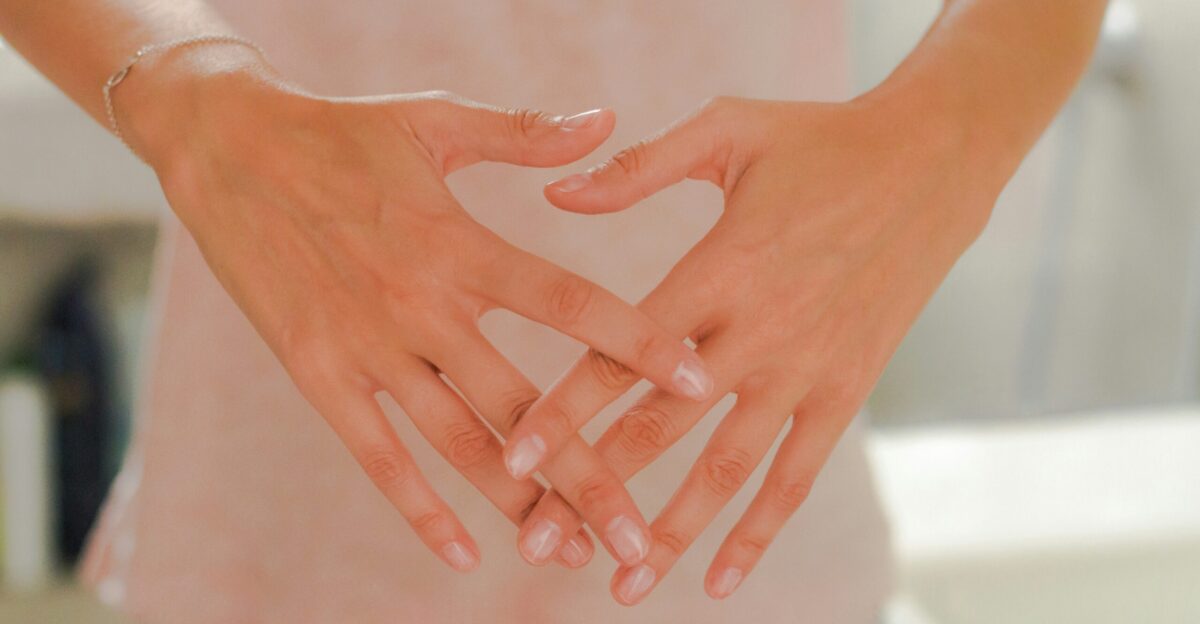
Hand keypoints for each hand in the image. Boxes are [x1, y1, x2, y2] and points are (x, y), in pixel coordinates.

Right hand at [121, 49, 713, 571]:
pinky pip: (376, 455)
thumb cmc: (341, 133)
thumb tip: (609, 118)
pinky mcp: (317, 375)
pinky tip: (463, 553)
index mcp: (460, 243)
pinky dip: (418, 509)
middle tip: (642, 535)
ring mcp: (367, 347)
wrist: (225, 148)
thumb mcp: (435, 121)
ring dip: (519, 504)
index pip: (570, 304)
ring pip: (457, 445)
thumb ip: (526, 132)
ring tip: (573, 553)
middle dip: (588, 474)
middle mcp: (420, 305)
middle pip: (523, 405)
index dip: (638, 343)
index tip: (696, 382)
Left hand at [505, 95, 995, 601]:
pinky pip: (797, 475)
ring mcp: (804, 369)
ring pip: (725, 468)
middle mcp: (757, 331)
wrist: (934, 163)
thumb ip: (639, 169)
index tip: (513, 459)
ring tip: (623, 584)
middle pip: (659, 427)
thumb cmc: (820, 142)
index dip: (563, 408)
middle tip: (538, 542)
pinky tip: (721, 582)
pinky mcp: (846, 390)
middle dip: (594, 488)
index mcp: (717, 268)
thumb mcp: (729, 130)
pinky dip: (759, 532)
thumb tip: (556, 193)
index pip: (621, 352)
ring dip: (671, 532)